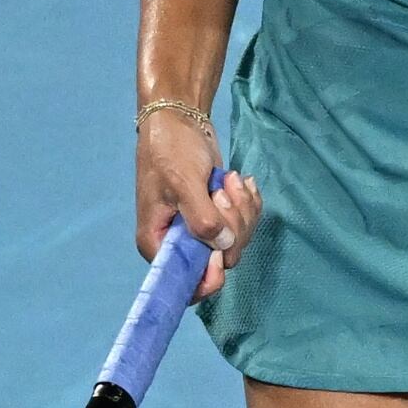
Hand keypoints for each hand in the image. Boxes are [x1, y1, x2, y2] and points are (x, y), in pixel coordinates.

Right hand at [134, 111, 261, 302]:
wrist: (180, 121)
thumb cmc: (171, 151)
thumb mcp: (183, 182)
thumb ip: (202, 218)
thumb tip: (222, 247)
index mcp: (158, 244)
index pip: (185, 285)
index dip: (209, 275)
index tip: (221, 247)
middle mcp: (179, 244)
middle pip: (221, 258)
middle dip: (232, 223)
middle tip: (223, 191)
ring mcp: (202, 230)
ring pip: (237, 240)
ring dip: (242, 208)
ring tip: (230, 179)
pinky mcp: (219, 215)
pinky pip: (245, 223)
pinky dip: (248, 202)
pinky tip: (241, 180)